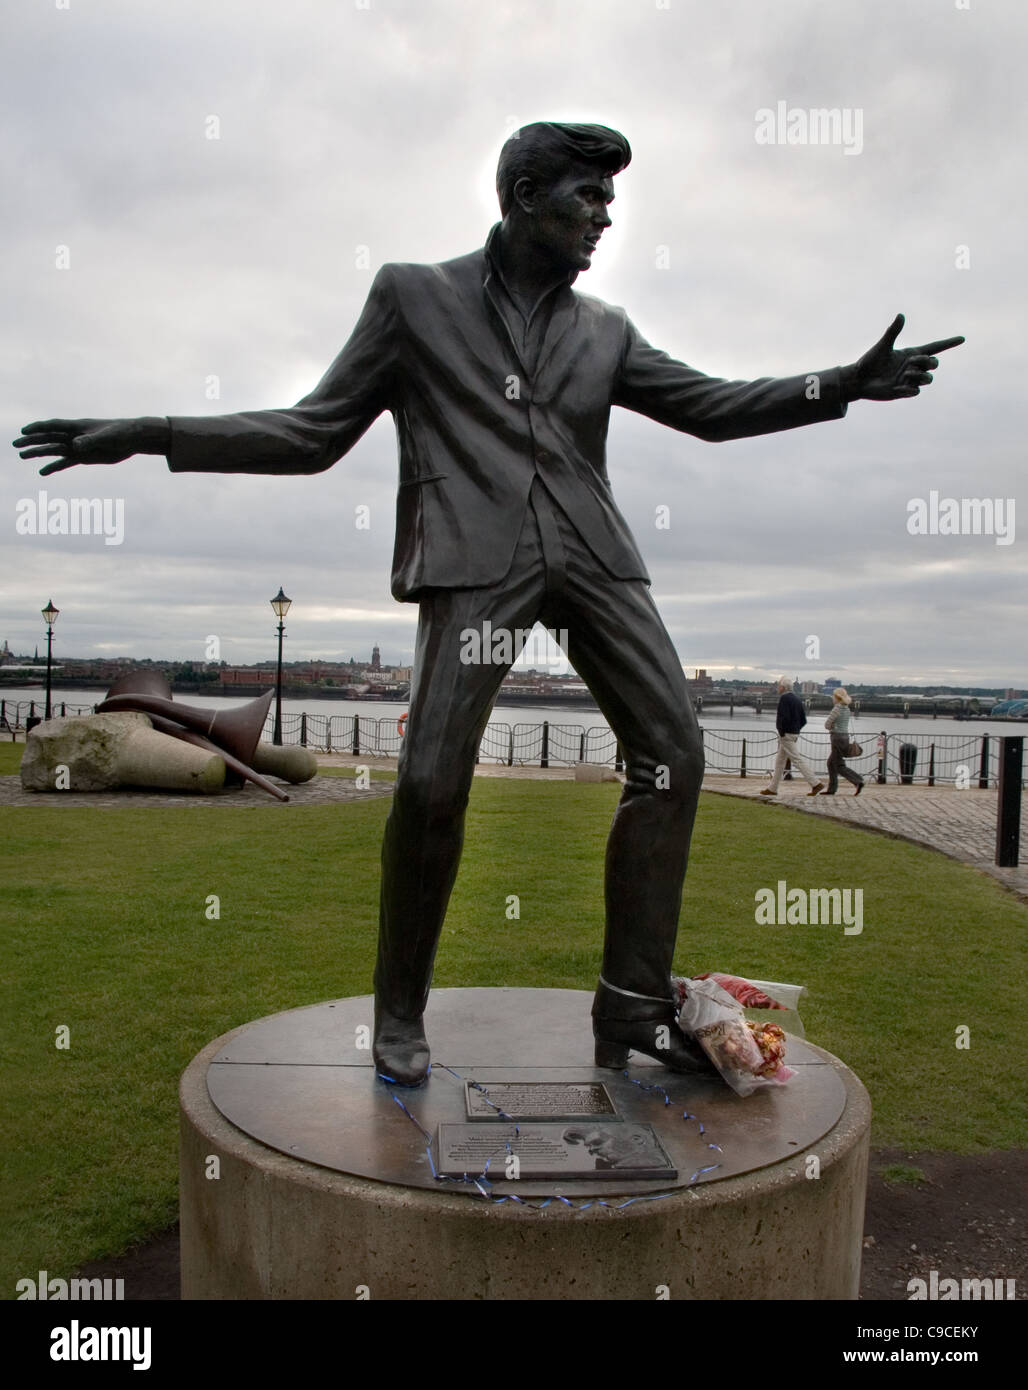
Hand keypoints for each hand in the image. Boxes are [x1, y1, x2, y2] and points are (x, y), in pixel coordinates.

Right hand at [12, 417, 168, 474]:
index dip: (38, 428)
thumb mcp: (107, 436)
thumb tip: (75, 445)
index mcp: (77, 427)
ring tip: (22, 456)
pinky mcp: (84, 457)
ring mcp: (78, 447)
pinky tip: (42, 472)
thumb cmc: (121, 432)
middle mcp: (74, 436)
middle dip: (32, 441)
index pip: (53, 426)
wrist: (133, 439)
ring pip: (54, 450)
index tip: (24, 431)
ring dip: (38, 453)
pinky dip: (54, 467)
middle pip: (48, 438)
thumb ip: (91, 440)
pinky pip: (65, 463)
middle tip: (15, 445)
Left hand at [845, 313, 963, 401]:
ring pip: (928, 378)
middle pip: (934, 363)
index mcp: (910, 354)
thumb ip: (893, 331)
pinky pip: (915, 391)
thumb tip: (901, 315)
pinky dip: (910, 388)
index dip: (948, 343)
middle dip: (927, 362)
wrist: (858, 379)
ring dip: (919, 375)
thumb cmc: (869, 361)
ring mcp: (908, 380)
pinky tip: (898, 387)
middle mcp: (912, 367)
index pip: (934, 347)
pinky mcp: (902, 392)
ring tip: (904, 374)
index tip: (962, 338)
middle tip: (911, 362)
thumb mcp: (883, 346)